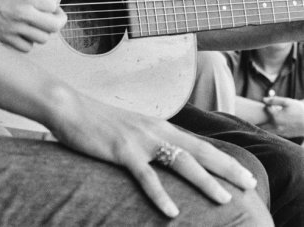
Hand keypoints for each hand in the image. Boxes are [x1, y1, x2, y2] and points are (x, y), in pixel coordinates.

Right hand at [0, 0, 66, 51]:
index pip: (54, 6)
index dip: (55, 7)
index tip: (52, 6)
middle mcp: (22, 12)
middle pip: (53, 26)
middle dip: (57, 22)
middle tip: (53, 18)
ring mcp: (12, 27)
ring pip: (42, 39)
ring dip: (42, 32)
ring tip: (35, 24)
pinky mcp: (3, 39)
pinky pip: (26, 48)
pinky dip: (28, 42)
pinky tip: (22, 33)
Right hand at [47, 90, 257, 218]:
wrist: (69, 107)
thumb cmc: (98, 121)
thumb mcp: (130, 130)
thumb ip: (149, 141)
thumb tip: (164, 157)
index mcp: (158, 126)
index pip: (198, 143)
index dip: (223, 159)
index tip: (244, 173)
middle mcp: (155, 130)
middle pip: (199, 150)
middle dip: (227, 168)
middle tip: (250, 184)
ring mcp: (139, 140)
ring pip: (180, 161)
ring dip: (204, 181)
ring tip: (224, 200)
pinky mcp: (122, 152)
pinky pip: (146, 177)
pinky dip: (160, 195)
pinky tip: (172, 212)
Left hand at [263, 95, 303, 137]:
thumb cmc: (299, 110)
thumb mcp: (287, 102)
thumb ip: (273, 100)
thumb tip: (263, 99)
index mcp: (275, 117)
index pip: (265, 110)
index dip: (267, 104)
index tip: (270, 102)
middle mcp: (276, 126)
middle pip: (262, 124)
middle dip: (260, 119)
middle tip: (262, 113)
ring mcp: (281, 132)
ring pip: (268, 130)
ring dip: (265, 125)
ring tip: (268, 119)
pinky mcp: (285, 135)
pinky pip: (274, 133)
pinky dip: (271, 129)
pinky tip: (276, 123)